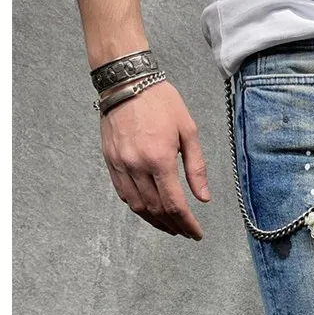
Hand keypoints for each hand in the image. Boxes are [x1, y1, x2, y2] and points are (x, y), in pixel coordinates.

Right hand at [101, 81, 210, 238]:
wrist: (126, 81)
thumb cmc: (161, 102)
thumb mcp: (188, 131)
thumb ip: (196, 168)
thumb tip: (203, 198)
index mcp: (159, 159)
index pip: (175, 204)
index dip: (187, 224)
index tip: (197, 234)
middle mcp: (137, 166)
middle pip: (156, 210)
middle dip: (173, 226)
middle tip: (186, 232)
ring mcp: (121, 164)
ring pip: (137, 206)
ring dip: (155, 221)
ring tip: (170, 226)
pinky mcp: (110, 161)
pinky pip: (123, 193)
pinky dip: (138, 207)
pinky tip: (149, 210)